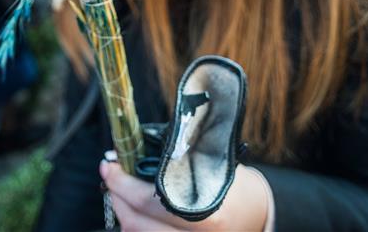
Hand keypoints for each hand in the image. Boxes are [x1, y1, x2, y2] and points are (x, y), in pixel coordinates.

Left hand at [100, 159, 269, 231]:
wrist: (257, 214)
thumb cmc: (235, 187)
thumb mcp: (214, 167)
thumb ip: (179, 160)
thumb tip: (138, 145)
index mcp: (208, 215)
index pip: (150, 201)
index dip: (122, 182)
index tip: (110, 165)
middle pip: (136, 223)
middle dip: (116, 196)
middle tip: (111, 175)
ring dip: (122, 212)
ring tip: (120, 190)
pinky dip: (135, 223)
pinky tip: (134, 209)